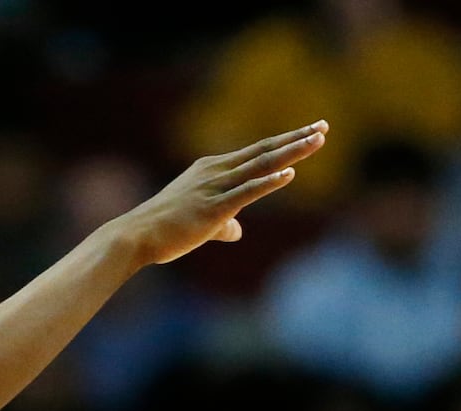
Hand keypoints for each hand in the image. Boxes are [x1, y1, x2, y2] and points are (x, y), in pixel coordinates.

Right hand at [114, 119, 327, 265]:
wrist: (137, 235)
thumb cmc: (166, 229)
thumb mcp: (200, 222)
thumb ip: (224, 224)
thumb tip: (238, 231)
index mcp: (213, 169)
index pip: (257, 152)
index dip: (286, 141)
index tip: (311, 131)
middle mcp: (216, 171)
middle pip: (265, 150)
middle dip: (296, 138)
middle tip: (324, 126)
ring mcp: (215, 188)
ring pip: (260, 165)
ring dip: (291, 152)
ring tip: (317, 140)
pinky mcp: (213, 209)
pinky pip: (246, 192)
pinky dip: (269, 181)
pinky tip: (289, 173)